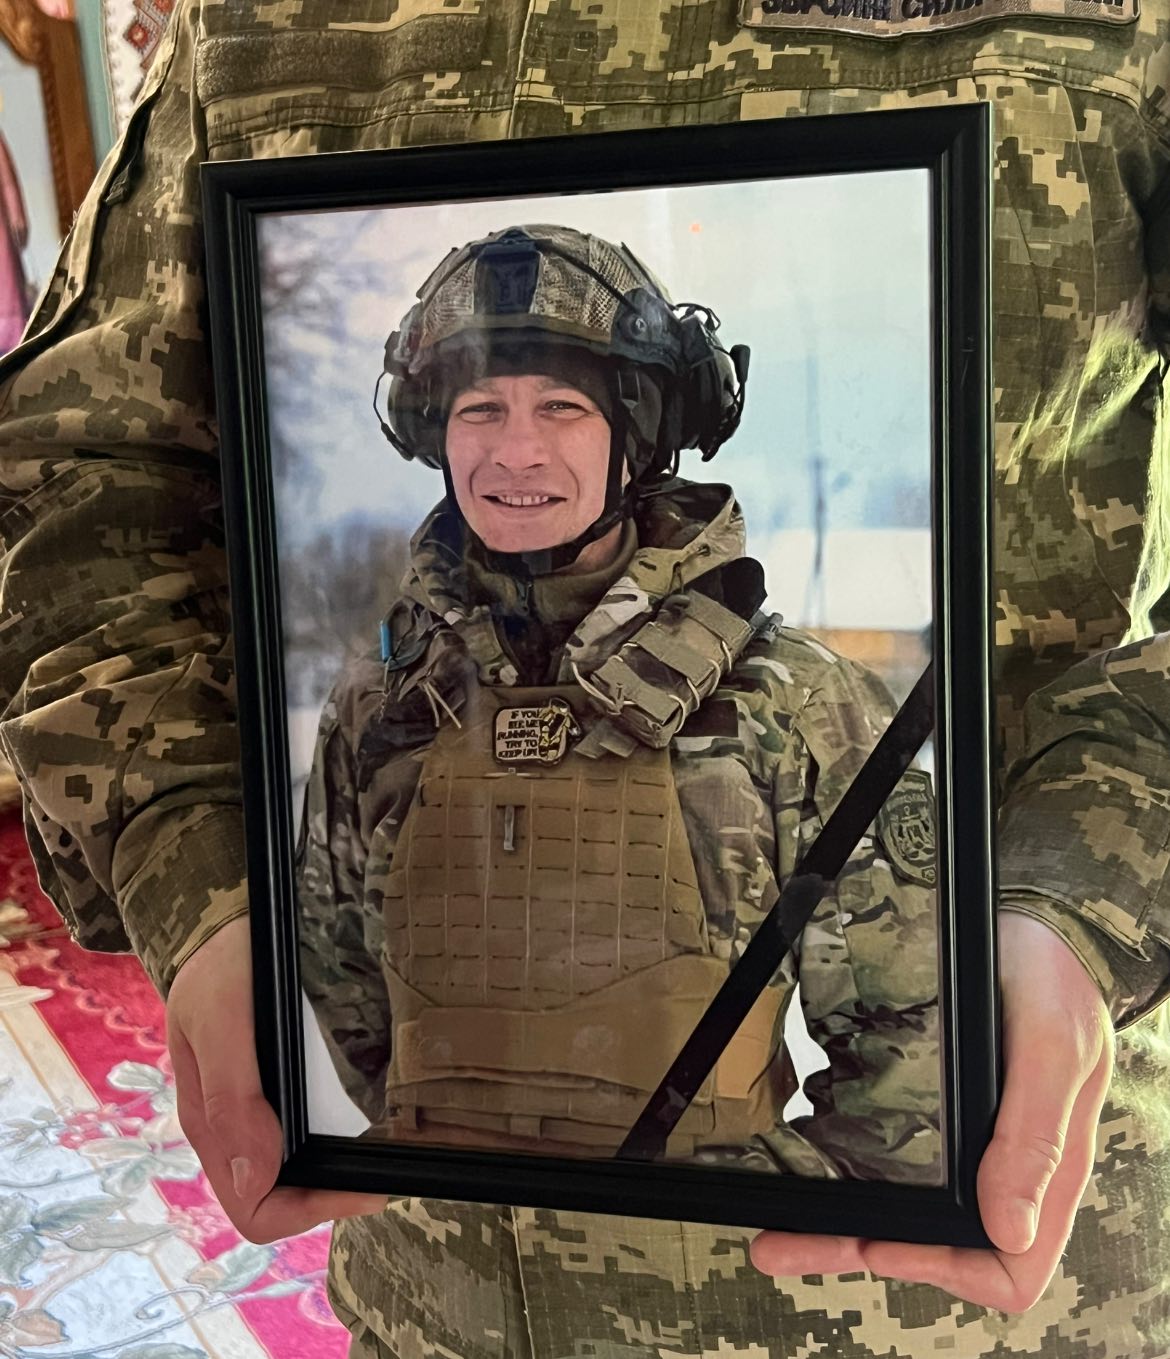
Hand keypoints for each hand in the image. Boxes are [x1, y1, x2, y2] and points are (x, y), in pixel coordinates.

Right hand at [167, 915, 388, 1243]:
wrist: (225, 927)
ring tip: (384, 1152)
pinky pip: (303, 1132)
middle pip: (279, 1197)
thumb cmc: (220, 969)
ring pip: (295, 1170)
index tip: (361, 1187)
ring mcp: (255, 1108)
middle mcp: (233, 1127)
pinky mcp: (276, 1085)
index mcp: (212, 1125)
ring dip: (337, 1171)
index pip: (254, 1208)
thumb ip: (231, 1096)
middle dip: (331, 1195)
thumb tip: (253, 1177)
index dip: (307, 1211)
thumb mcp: (220, 1020)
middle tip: (384, 1174)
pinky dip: (336, 1139)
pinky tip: (367, 1121)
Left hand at [749, 912, 1113, 1311]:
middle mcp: (1002, 1170)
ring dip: (839, 1224)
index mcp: (1044, 1172)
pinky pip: (891, 1157)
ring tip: (775, 1231)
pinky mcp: (934, 1109)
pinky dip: (846, 1170)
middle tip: (783, 1246)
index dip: (941, 1267)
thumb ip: (1036, 1138)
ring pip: (904, 1209)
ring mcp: (966, 1143)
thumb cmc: (1057, 986)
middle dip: (856, 1249)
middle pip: (934, 1245)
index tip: (880, 1245)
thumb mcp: (1054, 1050)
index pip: (1007, 1268)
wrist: (1037, 928)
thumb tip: (1010, 1229)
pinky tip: (803, 1164)